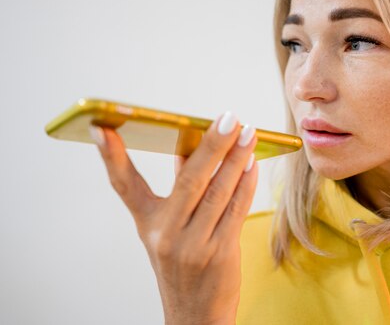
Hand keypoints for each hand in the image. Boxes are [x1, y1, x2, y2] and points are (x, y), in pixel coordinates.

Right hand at [89, 112, 257, 324]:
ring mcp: (193, 245)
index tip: (102, 125)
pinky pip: (236, 210)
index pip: (124, 185)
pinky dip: (246, 184)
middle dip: (211, 145)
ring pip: (218, 192)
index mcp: (147, 224)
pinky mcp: (220, 253)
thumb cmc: (184, 267)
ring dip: (236, 159)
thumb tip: (196, 147)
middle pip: (189, 180)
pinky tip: (253, 164)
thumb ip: (181, 189)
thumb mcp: (171, 230)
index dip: (110, 156)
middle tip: (228, 118)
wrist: (195, 318)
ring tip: (248, 134)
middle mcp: (166, 234)